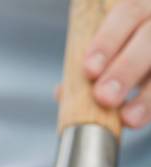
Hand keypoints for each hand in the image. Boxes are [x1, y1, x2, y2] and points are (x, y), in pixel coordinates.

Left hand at [84, 0, 150, 128]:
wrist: (148, 60)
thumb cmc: (129, 50)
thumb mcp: (112, 50)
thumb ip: (91, 66)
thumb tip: (62, 92)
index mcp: (140, 8)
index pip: (126, 14)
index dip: (106, 42)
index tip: (89, 70)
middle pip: (148, 39)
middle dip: (125, 69)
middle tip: (104, 97)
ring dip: (146, 97)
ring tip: (127, 118)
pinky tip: (137, 119)